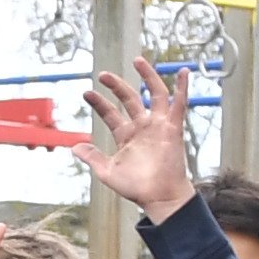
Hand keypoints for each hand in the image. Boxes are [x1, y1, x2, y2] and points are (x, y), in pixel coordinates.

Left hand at [76, 61, 197, 218]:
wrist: (157, 197)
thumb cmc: (135, 187)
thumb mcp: (107, 171)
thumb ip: (92, 157)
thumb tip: (74, 147)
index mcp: (126, 136)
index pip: (111, 114)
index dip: (99, 103)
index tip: (86, 92)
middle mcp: (142, 127)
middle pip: (130, 99)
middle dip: (117, 86)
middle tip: (103, 74)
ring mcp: (158, 126)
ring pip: (155, 94)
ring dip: (147, 77)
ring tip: (138, 61)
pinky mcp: (173, 129)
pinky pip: (180, 105)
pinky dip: (182, 88)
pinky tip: (183, 72)